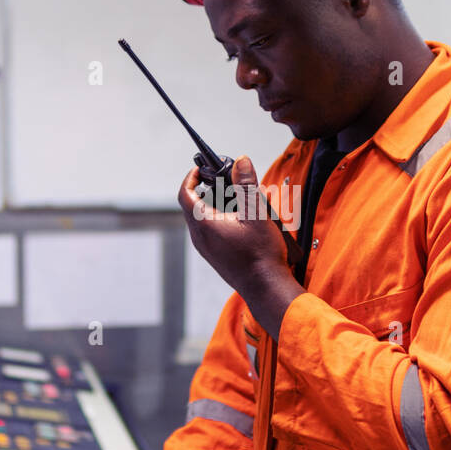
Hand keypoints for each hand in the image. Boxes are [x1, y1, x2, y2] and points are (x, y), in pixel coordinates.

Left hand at [178, 156, 302, 337]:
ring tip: (239, 200)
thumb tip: (241, 161)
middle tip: (225, 181)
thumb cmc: (260, 253)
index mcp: (204, 224)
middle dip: (208, 190)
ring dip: (217, 205)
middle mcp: (200, 237)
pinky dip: (221, 220)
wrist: (266, 287)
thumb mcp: (256, 212)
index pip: (185, 194)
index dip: (191, 178)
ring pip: (203, 219)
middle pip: (194, 205)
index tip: (201, 168)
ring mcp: (206, 249)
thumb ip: (247, 184)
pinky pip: (211, 232)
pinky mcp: (215, 257)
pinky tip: (243, 221)